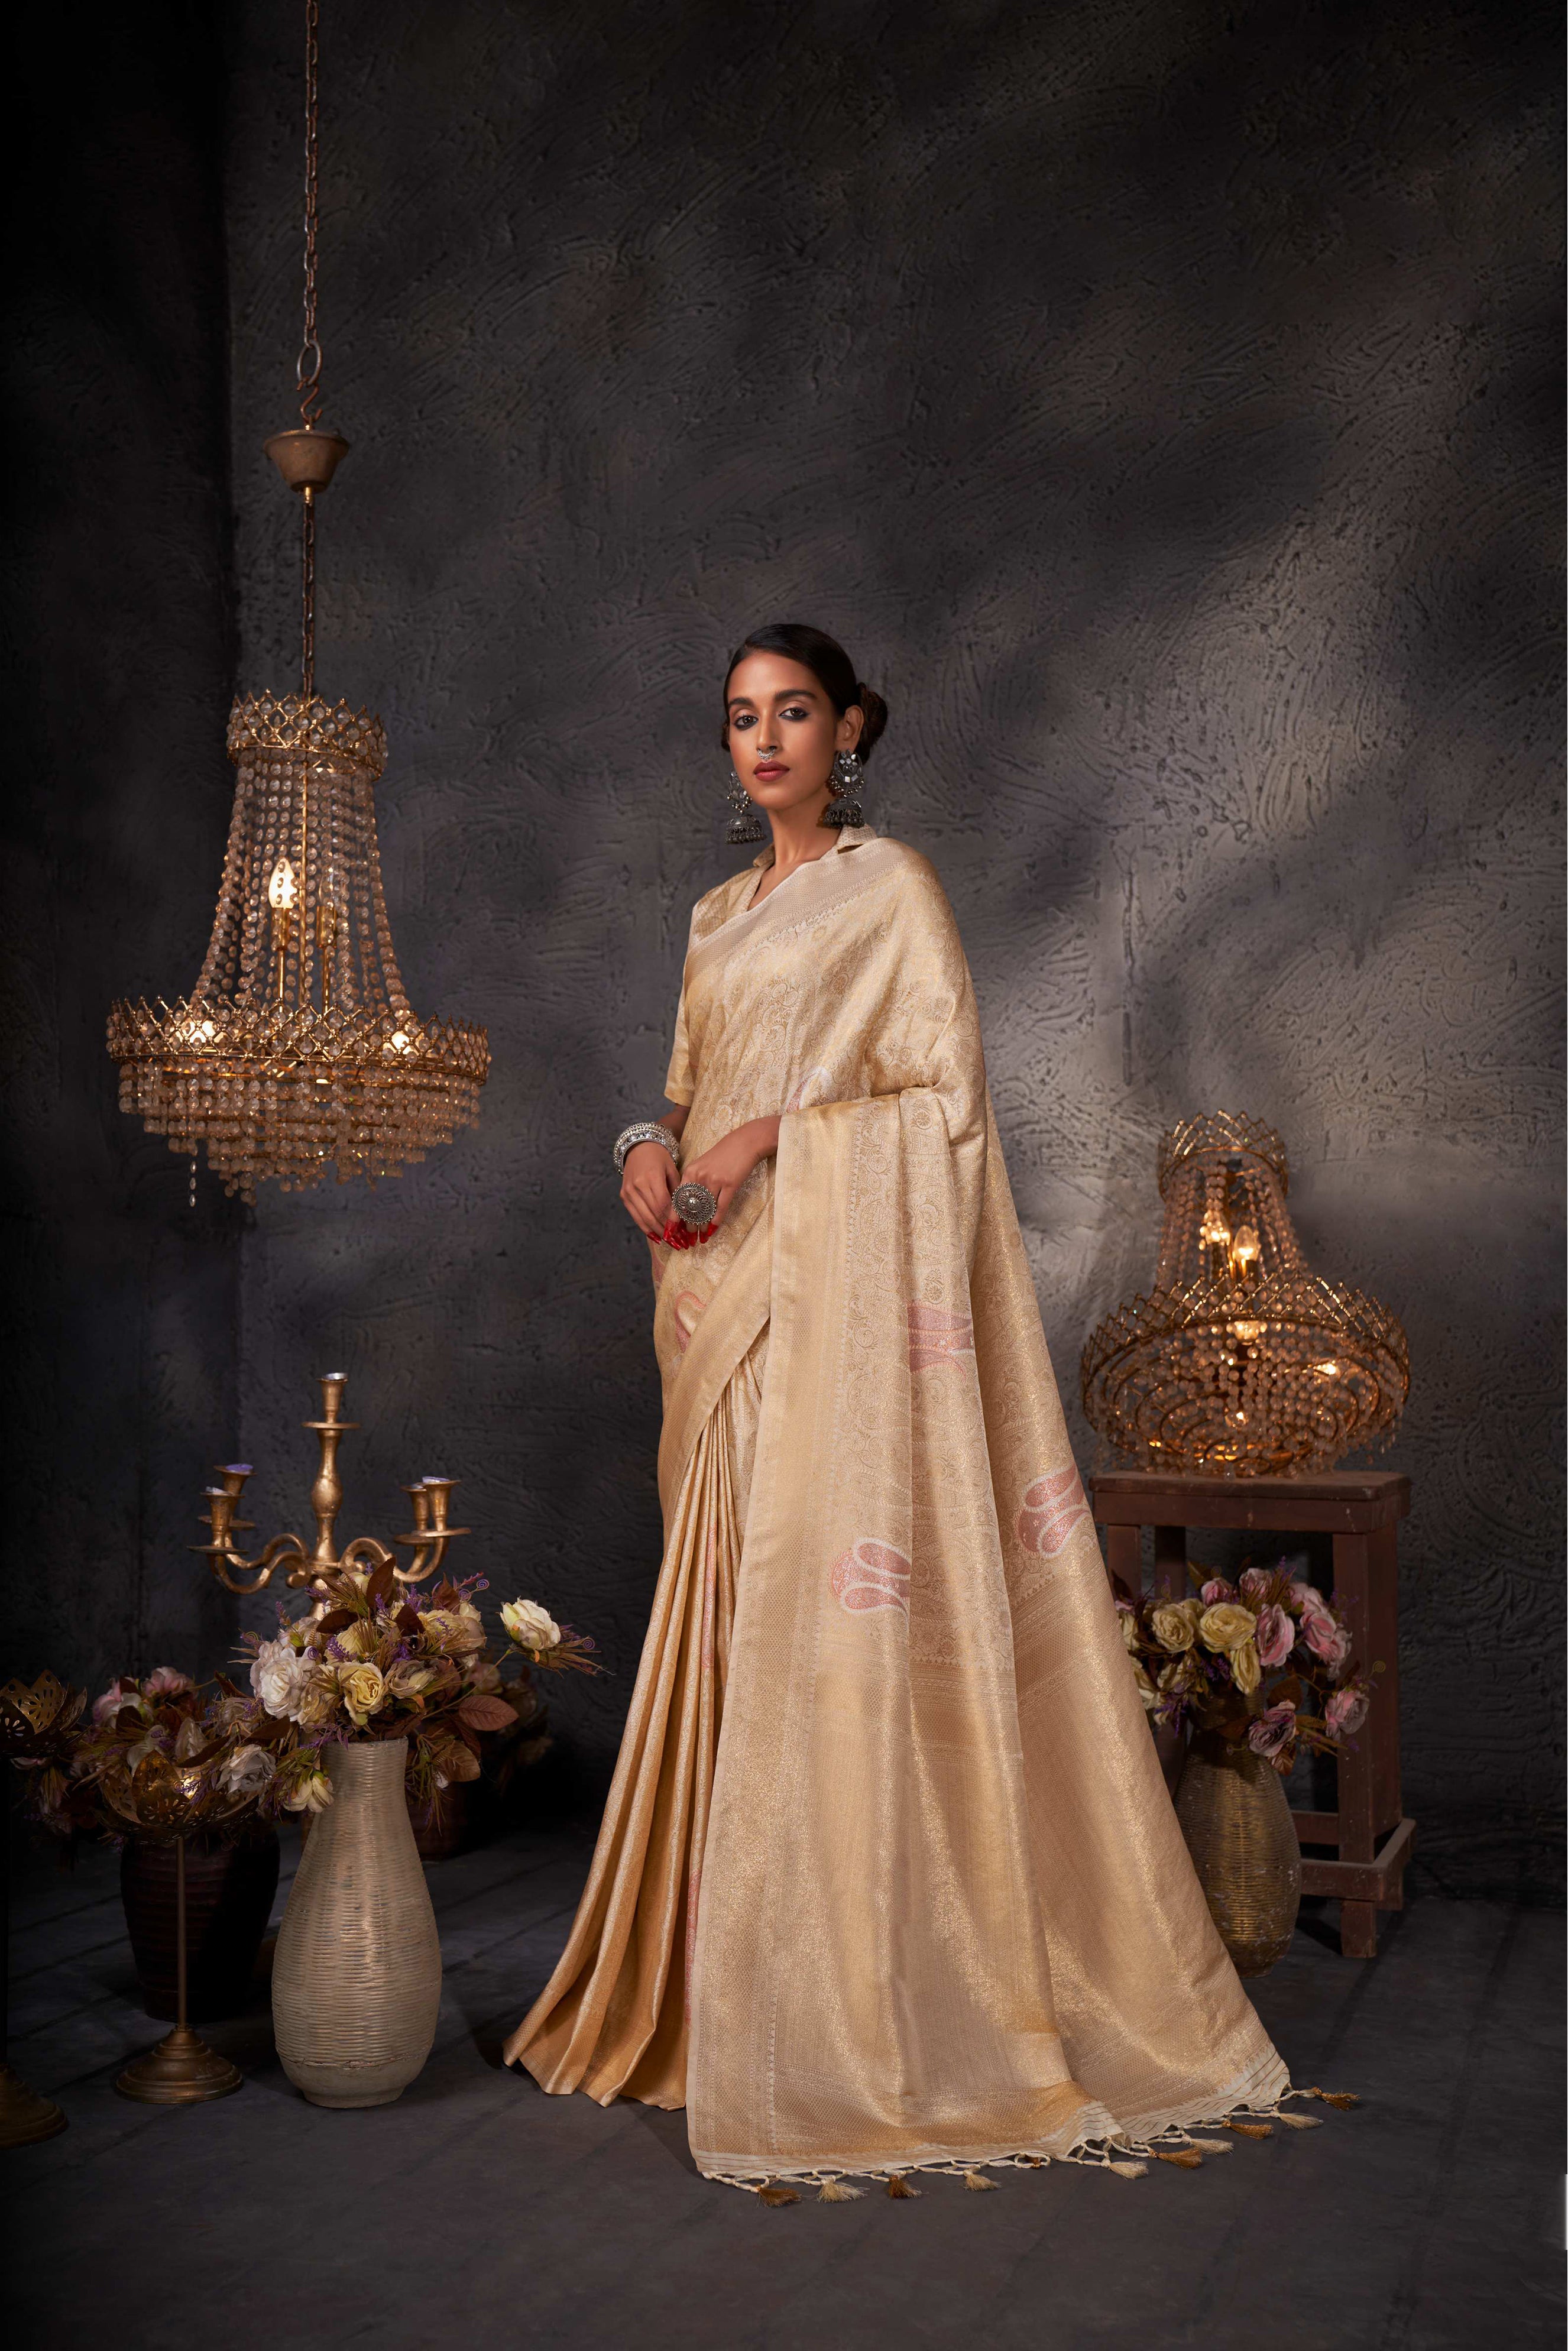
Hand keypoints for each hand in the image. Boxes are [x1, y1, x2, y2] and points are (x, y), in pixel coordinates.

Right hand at [621, 1140, 677, 1240]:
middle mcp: (637, 1185)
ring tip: (671, 1242)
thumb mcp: (672, 1169)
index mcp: (651, 1176)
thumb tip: (686, 1214)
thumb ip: (678, 1190)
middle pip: (654, 1213)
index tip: (684, 1231)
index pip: (664, 1204)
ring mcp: (628, 1191)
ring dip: (658, 1232)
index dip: (673, 1219)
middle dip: (667, 1230)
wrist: (638, 1147)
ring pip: (644, 1218)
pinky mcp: (624, 1196)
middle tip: (680, 1242)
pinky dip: (646, 1228)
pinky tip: (657, 1236)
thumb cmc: (660, 1158)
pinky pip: (635, 1216)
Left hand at [677, 1117, 780, 1232]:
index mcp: (690, 1172)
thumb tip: (687, 1206)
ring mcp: (715, 1180)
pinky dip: (716, 1220)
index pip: (678, 1198)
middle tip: (688, 1237)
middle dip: (688, 1225)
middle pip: (690, 1207)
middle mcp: (699, 1176)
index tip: (670, 1230)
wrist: (744, 1143)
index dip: (674, 1217)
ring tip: (702, 1236)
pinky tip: (714, 1228)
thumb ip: (693, 1182)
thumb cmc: (723, 1155)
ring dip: (703, 1226)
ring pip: (705, 1209)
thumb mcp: (702, 1165)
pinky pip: (721, 1207)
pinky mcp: (730, 1184)